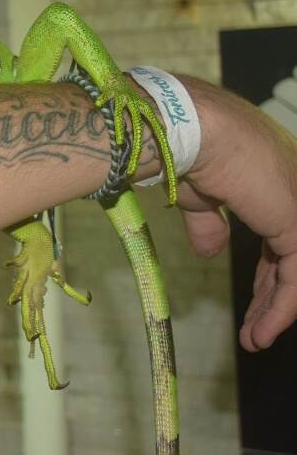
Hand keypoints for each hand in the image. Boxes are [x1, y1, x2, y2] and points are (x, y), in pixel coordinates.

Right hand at [174, 77, 296, 351]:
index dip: (269, 270)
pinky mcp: (296, 223)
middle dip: (274, 294)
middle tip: (256, 328)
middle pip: (291, 254)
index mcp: (272, 176)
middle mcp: (293, 188)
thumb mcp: (199, 193)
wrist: (184, 128)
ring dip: (276, 309)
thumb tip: (209, 252)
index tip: (256, 297)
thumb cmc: (183, 148)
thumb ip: (210, 222)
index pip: (281, 232)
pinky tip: (261, 330)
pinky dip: (280, 308)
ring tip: (256, 339)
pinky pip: (295, 278)